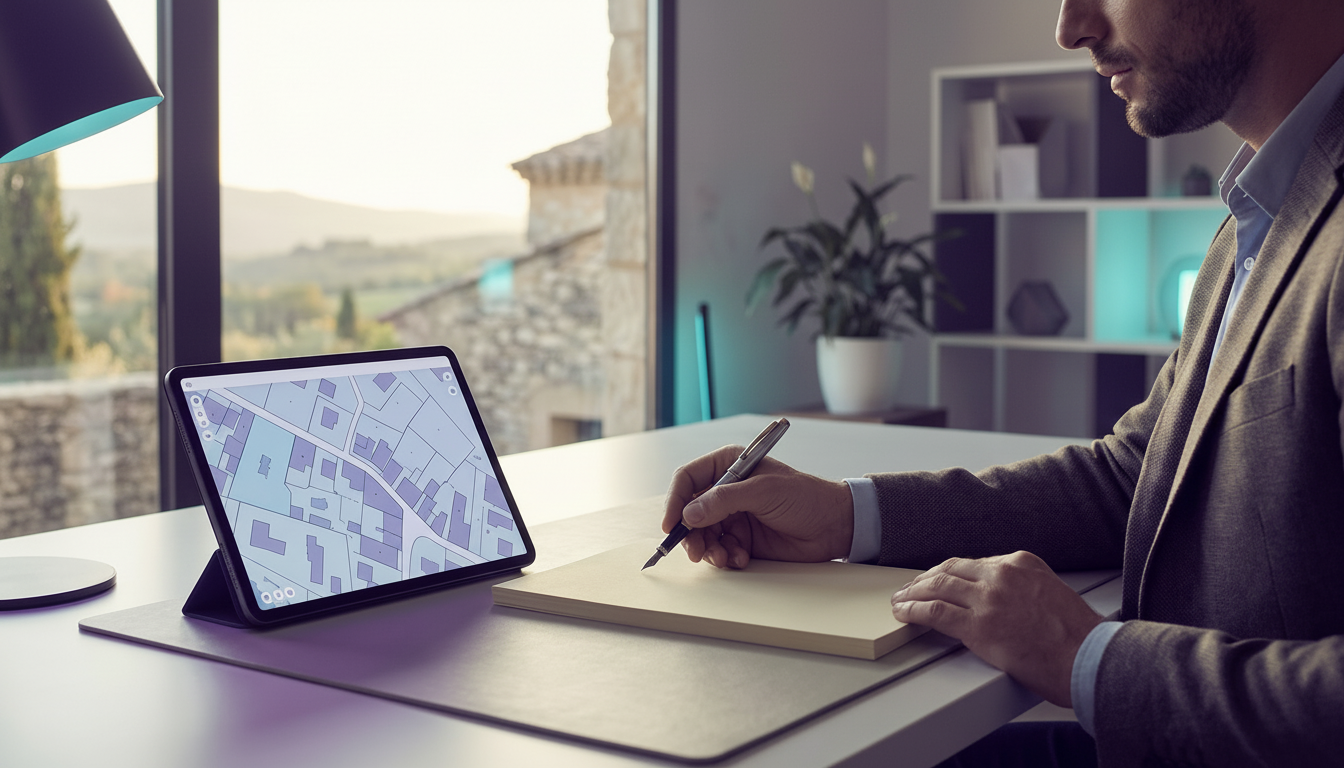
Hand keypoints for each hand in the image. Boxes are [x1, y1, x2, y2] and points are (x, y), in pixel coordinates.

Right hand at [662, 445, 853, 568]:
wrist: (834, 525)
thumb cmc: (805, 497)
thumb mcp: (764, 492)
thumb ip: (724, 501)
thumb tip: (689, 514)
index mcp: (729, 465)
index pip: (688, 479)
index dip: (675, 501)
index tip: (672, 524)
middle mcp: (726, 490)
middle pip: (690, 512)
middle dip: (690, 533)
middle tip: (696, 551)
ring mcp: (733, 516)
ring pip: (702, 535)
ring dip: (708, 549)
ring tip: (724, 557)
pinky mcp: (742, 538)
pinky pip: (719, 550)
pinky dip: (725, 557)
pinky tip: (741, 559)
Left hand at [889, 551, 1101, 706]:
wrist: (1089, 658)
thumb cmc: (1078, 638)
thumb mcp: (1053, 595)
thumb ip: (1025, 590)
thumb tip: (1006, 602)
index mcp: (1022, 563)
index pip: (974, 563)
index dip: (950, 572)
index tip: (938, 579)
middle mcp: (1002, 574)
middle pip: (951, 570)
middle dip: (926, 579)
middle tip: (911, 587)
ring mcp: (988, 598)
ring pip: (937, 587)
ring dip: (913, 593)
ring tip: (900, 600)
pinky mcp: (977, 625)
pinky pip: (934, 612)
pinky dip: (913, 611)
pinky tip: (903, 613)